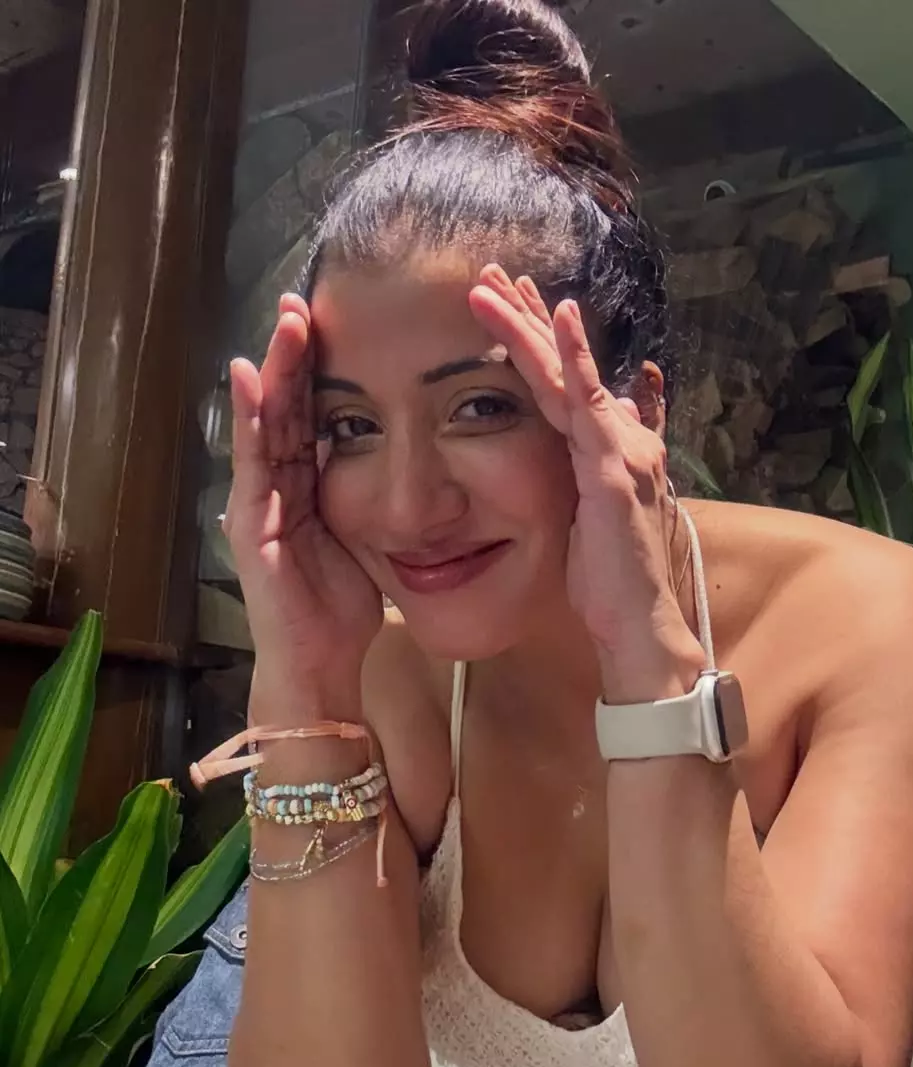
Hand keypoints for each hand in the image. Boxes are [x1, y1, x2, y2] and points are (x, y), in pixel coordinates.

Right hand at [225, 294, 383, 720]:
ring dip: (272, 373)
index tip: (334, 326)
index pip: (312, 418)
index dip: (319, 374)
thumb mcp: (367, 540)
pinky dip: (249, 422)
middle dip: (292, 358)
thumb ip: (374, 501)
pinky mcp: (252, 526)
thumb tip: (411, 470)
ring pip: (265, 426)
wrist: (317, 663)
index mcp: (308, 489)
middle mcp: (279, 489)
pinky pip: (252, 465)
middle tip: (302, 303)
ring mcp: (260, 505)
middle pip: (285, 410)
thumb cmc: (343, 608)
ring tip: (282, 325)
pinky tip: (249, 380)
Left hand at [469, 265, 704, 701]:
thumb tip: (587, 451)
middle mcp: (621, 439)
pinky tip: (558, 315)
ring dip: (531, 324)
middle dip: (529, 316)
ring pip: (569, 375)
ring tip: (495, 283)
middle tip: (492, 272)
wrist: (640, 625)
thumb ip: (588, 478)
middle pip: (567, 367)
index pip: (567, 385)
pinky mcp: (614, 469)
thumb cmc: (612, 583)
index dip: (540, 343)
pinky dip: (573, 356)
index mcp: (610, 451)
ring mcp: (620, 450)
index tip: (510, 305)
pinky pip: (587, 403)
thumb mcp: (590, 521)